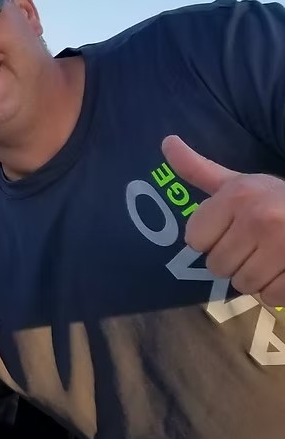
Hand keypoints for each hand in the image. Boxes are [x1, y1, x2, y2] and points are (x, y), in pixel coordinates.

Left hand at [165, 135, 284, 303]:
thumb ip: (198, 169)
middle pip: (217, 266)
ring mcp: (283, 246)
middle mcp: (259, 218)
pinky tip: (284, 270)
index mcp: (237, 196)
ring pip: (243, 284)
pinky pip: (271, 297)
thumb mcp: (238, 182)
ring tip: (269, 258)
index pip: (195, 240)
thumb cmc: (276, 199)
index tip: (230, 230)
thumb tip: (166, 141)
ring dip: (254, 278)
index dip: (210, 240)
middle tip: (253, 246)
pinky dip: (275, 290)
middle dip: (232, 261)